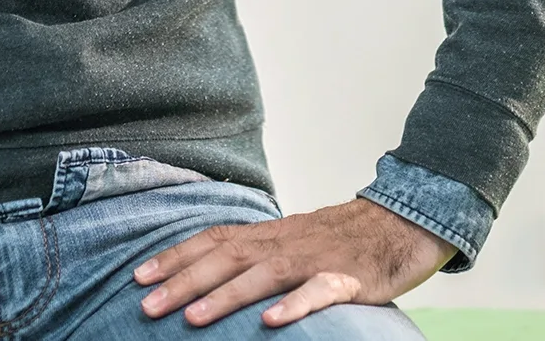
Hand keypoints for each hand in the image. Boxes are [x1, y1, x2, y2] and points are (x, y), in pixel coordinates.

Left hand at [133, 198, 452, 327]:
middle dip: (184, 281)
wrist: (405, 223)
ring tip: (193, 318)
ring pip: (265, 274)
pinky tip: (270, 322)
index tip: (139, 276)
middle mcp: (287, 242)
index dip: (177, 257)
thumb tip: (211, 272)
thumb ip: (256, 254)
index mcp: (271, 234)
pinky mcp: (350, 278)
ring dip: (226, 295)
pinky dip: (295, 305)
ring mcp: (317, 259)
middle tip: (146, 305)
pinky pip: (320, 292)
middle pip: (229, 257)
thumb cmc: (344, 239)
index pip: (215, 240)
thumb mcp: (293, 241)